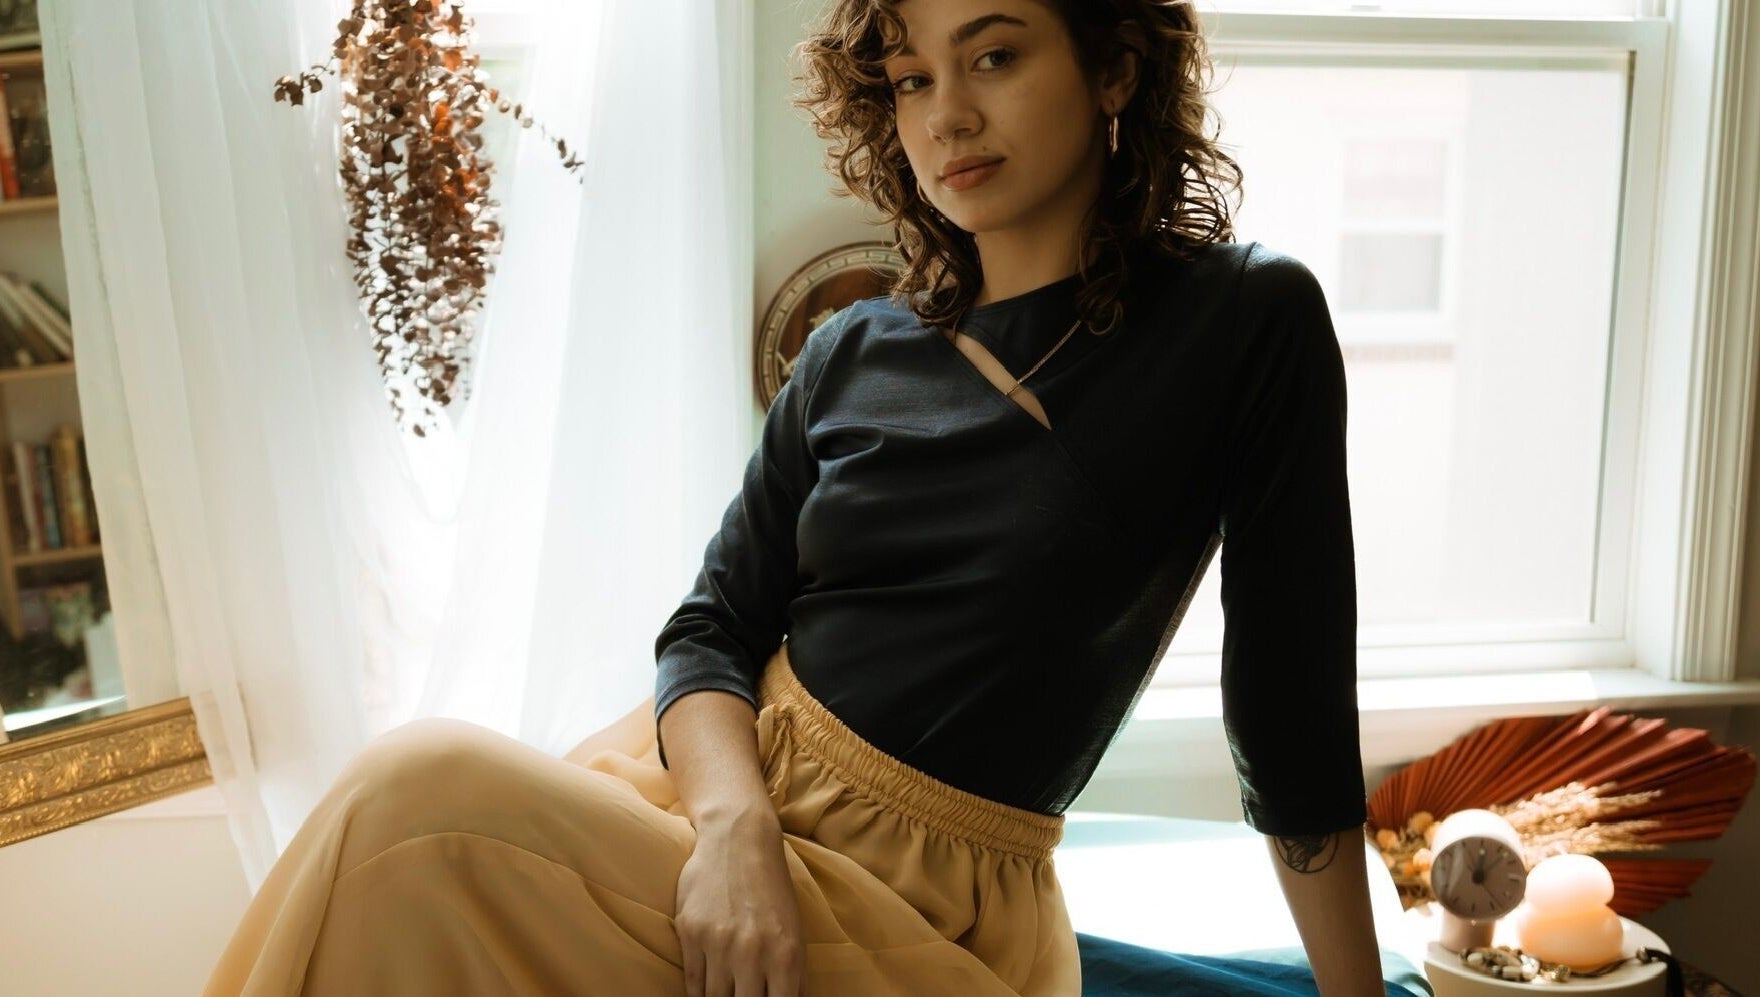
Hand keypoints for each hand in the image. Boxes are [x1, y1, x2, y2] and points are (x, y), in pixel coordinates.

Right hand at [674, 808, 807, 996]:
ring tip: (726, 995)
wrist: (739, 838)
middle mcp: (752, 952)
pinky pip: (692, 982)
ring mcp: (718, 943)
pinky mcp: (690, 932)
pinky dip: (698, 993)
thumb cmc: (771, 887)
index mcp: (786, 955)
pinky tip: (705, 992)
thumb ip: (793, 974)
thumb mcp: (794, 930)